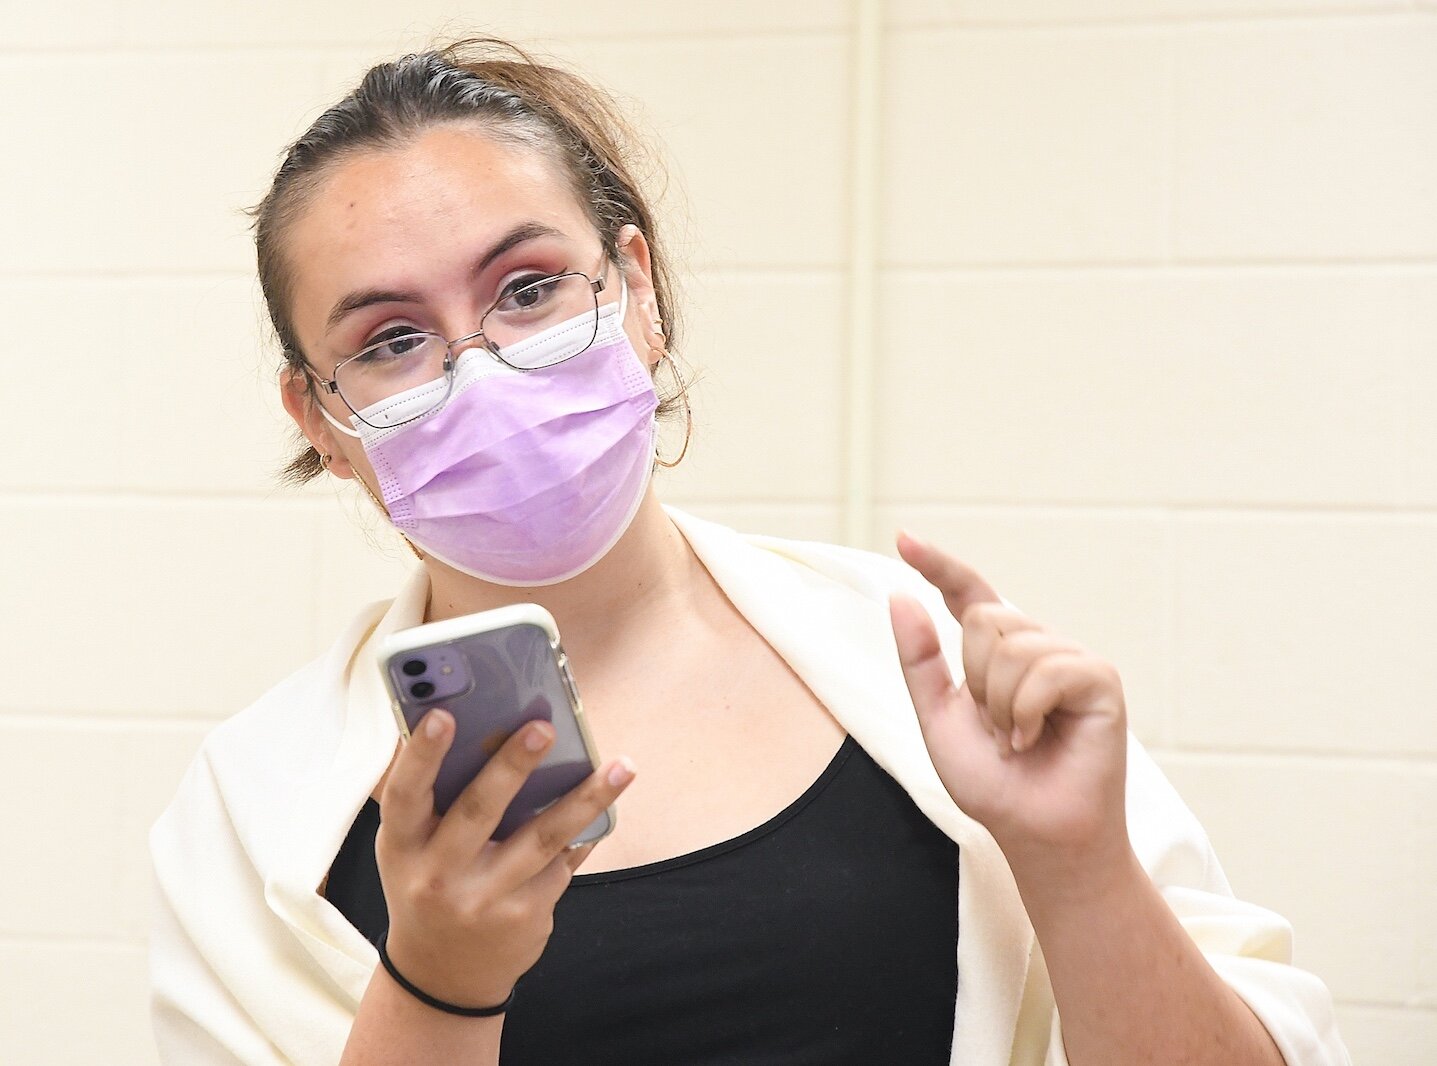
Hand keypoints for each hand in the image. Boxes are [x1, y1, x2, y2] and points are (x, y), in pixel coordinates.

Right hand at [375, 710, 634, 1006]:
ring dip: (587, 799)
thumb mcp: (410, 847)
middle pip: (479, 810)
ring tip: (621, 766)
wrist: (443, 974)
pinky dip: (584, 829)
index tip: (443, 716)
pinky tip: (606, 805)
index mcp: (403, 846)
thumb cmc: (427, 884)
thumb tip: (474, 723)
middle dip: (513, 766)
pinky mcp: (526, 915)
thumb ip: (431, 797)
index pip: (405, 794)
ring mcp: (484, 899)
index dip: (421, 755)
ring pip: (543, 838)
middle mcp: (438, 875)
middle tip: (544, 727)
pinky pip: (563, 861)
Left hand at [889, 531, 1129, 872]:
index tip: (904, 539)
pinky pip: (1048, 669)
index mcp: (997, 655)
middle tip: (995, 729)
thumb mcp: (937, 719)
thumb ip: (920, 660)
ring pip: (1013, 645)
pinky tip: (1036, 740)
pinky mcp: (1101, 680)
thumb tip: (900, 596)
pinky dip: (1028, 711)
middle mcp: (1038, 647)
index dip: (938, 565)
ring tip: (1017, 739)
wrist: (1034, 832)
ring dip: (1001, 705)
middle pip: (986, 619)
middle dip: (975, 680)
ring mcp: (1072, 660)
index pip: (968, 594)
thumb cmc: (994, 785)